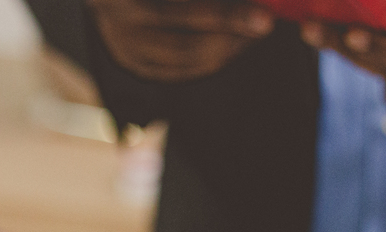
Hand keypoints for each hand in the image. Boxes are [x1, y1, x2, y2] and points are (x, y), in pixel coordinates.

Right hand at [89, 0, 274, 80]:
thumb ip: (198, 1)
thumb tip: (246, 3)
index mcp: (124, 5)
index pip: (181, 14)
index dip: (226, 17)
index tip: (264, 18)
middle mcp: (121, 32)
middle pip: (187, 47)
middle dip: (232, 37)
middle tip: (264, 24)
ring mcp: (127, 53)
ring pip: (186, 63)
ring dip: (226, 50)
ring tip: (253, 32)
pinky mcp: (137, 65)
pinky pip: (180, 70)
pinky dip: (210, 58)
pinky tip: (232, 44)